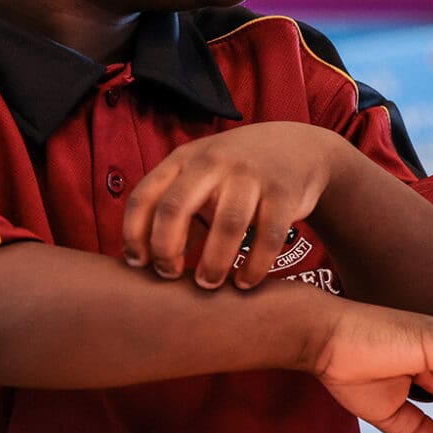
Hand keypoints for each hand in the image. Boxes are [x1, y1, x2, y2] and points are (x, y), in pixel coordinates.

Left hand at [122, 121, 346, 289]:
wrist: (298, 148)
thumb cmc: (236, 173)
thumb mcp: (200, 174)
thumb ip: (174, 206)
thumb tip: (143, 260)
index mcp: (185, 159)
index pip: (145, 196)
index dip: (134, 235)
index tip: (138, 265)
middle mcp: (214, 162)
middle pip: (176, 208)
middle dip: (166, 250)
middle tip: (169, 276)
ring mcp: (251, 175)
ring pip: (227, 225)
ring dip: (213, 263)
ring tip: (208, 284)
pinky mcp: (284, 193)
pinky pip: (268, 237)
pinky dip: (255, 266)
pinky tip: (246, 281)